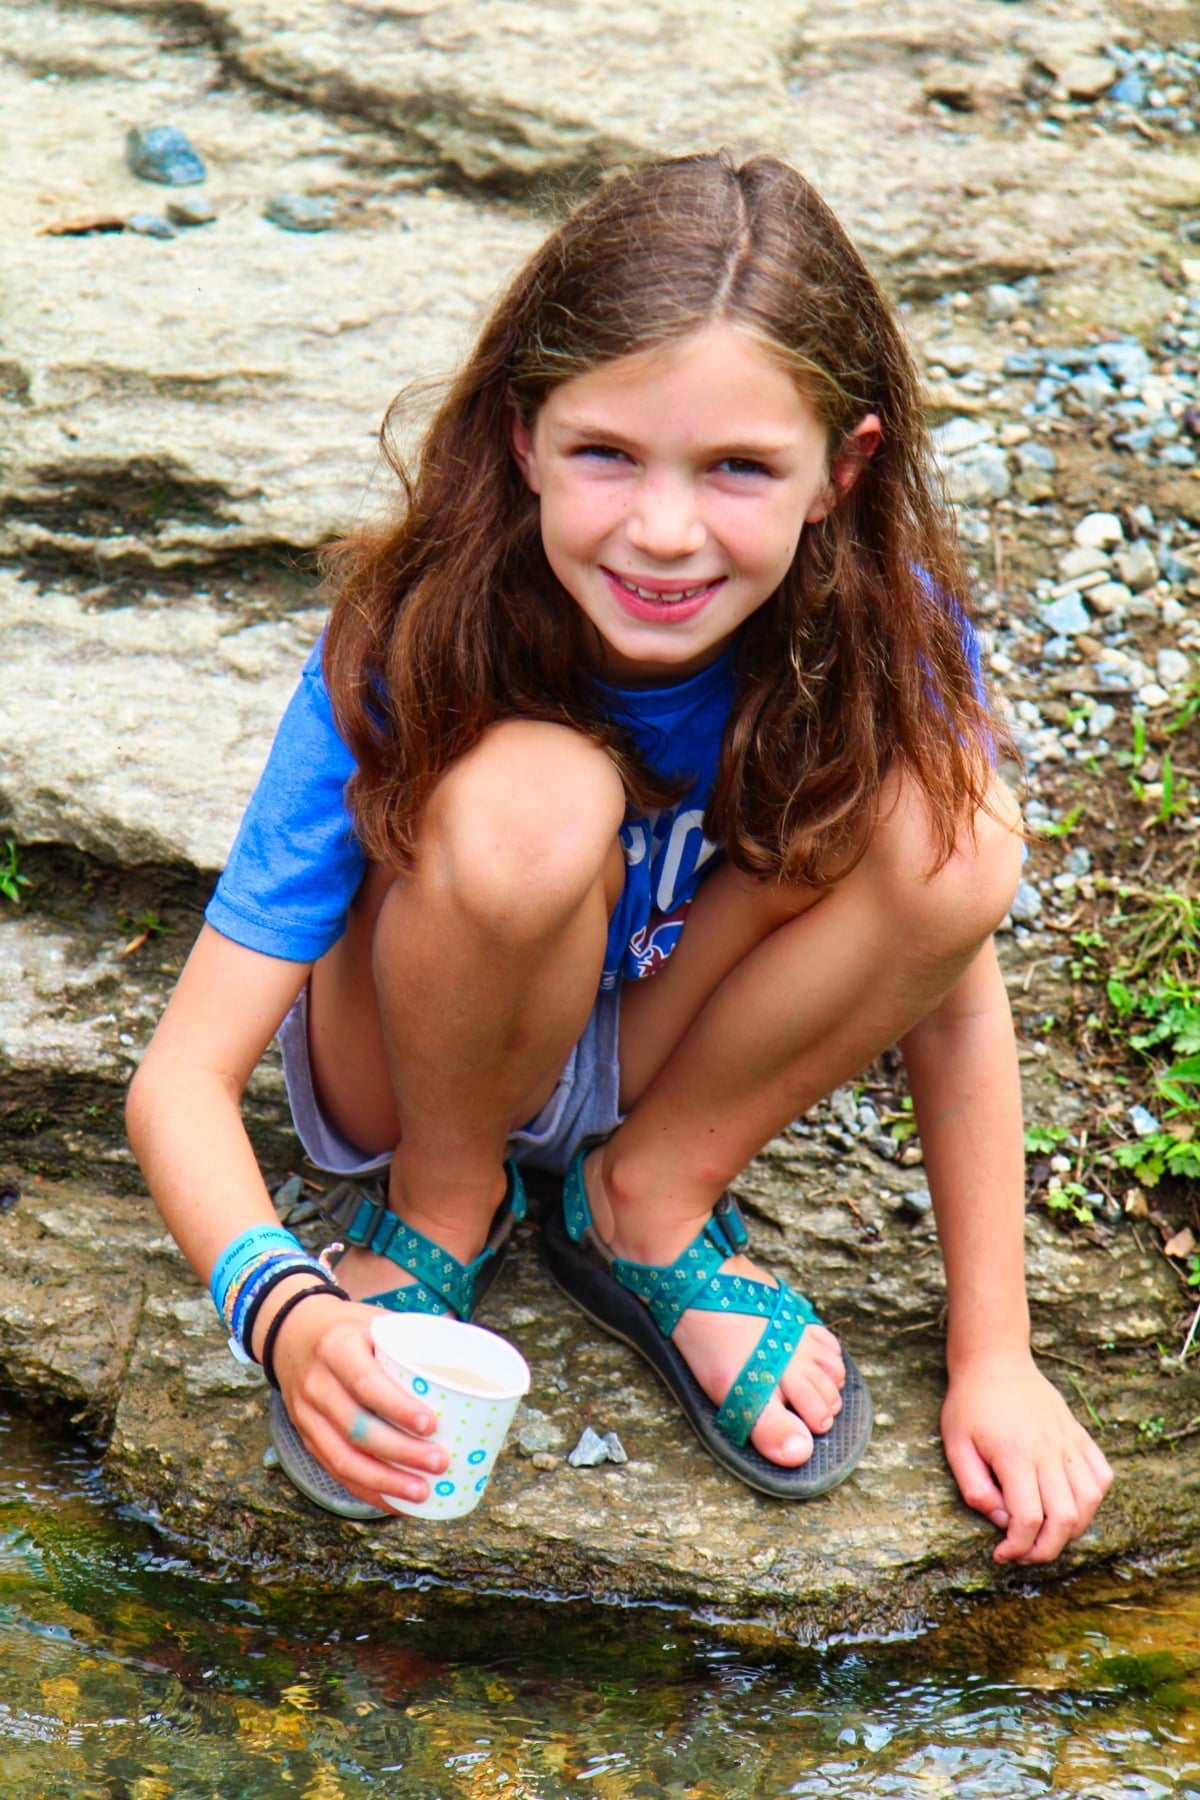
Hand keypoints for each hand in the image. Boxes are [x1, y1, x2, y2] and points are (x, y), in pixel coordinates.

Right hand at [264, 1290, 449, 1511]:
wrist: (293, 1335)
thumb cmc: (350, 1330)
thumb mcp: (376, 1321)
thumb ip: (415, 1340)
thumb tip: (474, 1358)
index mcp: (337, 1348)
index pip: (366, 1383)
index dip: (398, 1407)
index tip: (431, 1424)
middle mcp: (316, 1384)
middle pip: (356, 1428)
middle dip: (401, 1452)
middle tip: (440, 1463)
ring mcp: (306, 1415)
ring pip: (343, 1458)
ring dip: (385, 1481)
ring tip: (423, 1492)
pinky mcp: (306, 1438)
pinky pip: (335, 1472)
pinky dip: (367, 1491)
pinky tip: (396, 1502)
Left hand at [941, 1348, 1112, 1564]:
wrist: (994, 1359)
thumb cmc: (969, 1403)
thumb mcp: (955, 1445)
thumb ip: (974, 1488)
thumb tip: (1002, 1521)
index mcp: (1014, 1455)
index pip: (1027, 1519)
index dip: (1017, 1548)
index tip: (1001, 1554)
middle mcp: (1048, 1451)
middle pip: (1065, 1519)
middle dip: (1047, 1550)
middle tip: (1025, 1554)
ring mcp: (1068, 1442)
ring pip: (1090, 1501)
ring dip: (1073, 1529)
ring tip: (1047, 1532)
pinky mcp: (1079, 1435)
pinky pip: (1102, 1475)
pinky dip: (1094, 1499)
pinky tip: (1070, 1503)